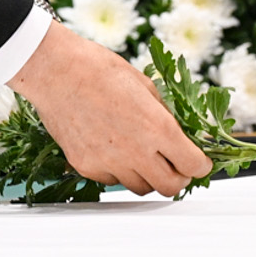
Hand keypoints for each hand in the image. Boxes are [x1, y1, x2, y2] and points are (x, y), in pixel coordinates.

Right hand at [8, 21, 210, 196]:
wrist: (55, 71)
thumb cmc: (98, 69)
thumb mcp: (144, 84)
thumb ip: (163, 114)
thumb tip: (178, 132)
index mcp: (156, 127)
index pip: (193, 165)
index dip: (200, 164)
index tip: (199, 160)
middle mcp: (135, 151)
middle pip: (170, 187)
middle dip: (178, 178)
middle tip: (175, 164)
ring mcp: (109, 162)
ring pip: (140, 187)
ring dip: (147, 175)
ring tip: (141, 153)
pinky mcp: (86, 166)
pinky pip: (111, 180)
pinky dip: (118, 170)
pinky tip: (113, 148)